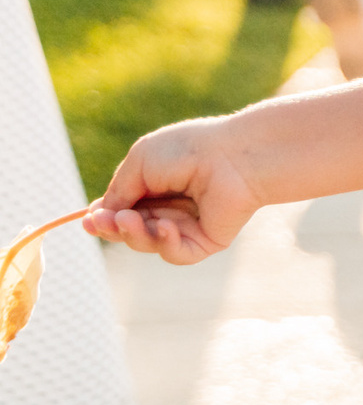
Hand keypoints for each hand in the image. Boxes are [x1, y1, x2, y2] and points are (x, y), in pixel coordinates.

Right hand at [83, 120, 263, 265]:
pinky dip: (165, 243)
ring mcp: (187, 227)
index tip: (87, 220)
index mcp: (154, 187)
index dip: (103, 218)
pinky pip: (175, 253)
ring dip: (133, 234)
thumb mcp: (141, 163)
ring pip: (148, 243)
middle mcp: (169, 208)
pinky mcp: (206, 242)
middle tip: (102, 222)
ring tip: (130, 220)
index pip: (121, 210)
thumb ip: (119, 190)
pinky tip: (166, 227)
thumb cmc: (188, 151)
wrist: (233, 156)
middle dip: (112, 229)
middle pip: (129, 231)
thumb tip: (101, 214)